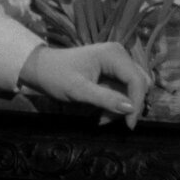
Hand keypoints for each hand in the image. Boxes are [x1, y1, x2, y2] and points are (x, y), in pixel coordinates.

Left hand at [18, 42, 151, 128]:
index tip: (128, 125)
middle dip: (127, 106)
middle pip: (138, 84)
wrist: (40, 69)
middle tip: (107, 121)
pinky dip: (116, 103)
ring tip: (102, 118)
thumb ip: (106, 99)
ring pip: (132, 88)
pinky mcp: (113, 70)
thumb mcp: (79, 91)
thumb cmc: (56, 77)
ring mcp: (117, 62)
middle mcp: (120, 54)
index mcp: (114, 54)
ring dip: (122, 106)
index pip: (137, 80)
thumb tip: (131, 109)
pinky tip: (102, 112)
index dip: (136, 103)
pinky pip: (123, 89)